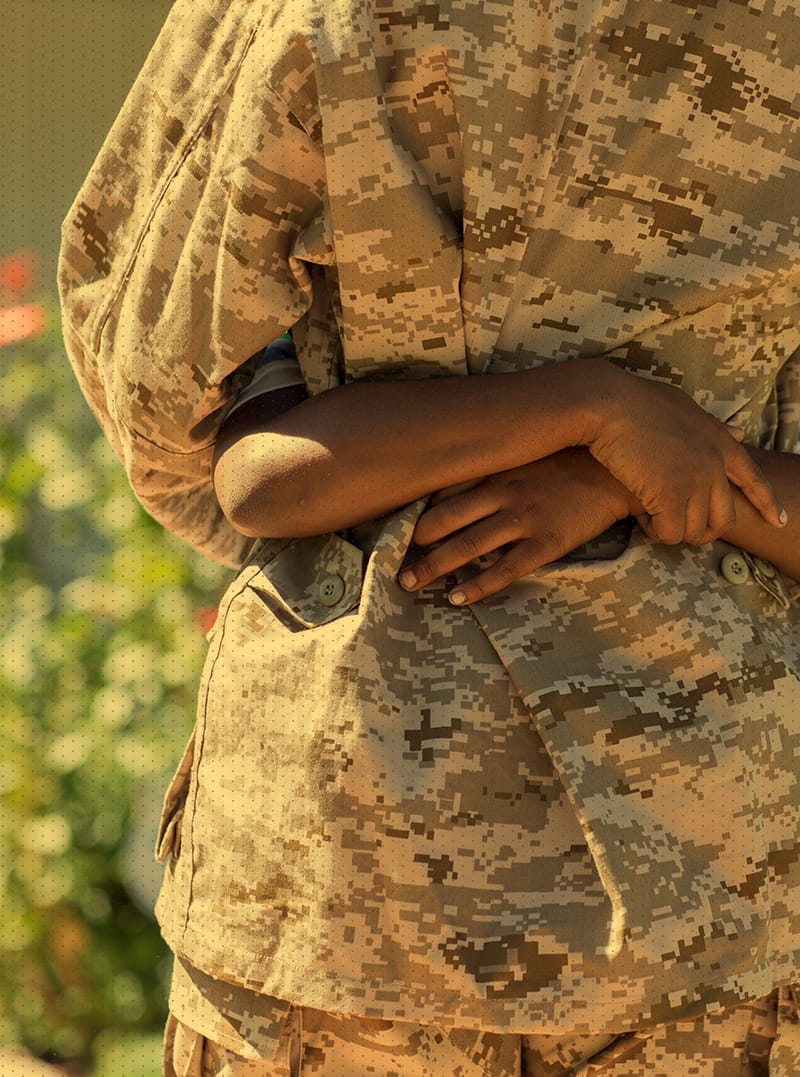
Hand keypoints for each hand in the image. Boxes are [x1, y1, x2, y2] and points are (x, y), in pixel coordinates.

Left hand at [399, 449, 638, 604]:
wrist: (622, 470)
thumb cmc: (570, 461)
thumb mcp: (528, 453)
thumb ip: (494, 465)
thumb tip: (453, 476)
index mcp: (496, 468)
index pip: (443, 491)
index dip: (415, 513)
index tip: (393, 531)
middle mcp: (503, 492)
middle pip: (445, 521)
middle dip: (416, 545)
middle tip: (395, 565)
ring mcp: (525, 517)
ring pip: (468, 546)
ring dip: (434, 567)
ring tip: (411, 583)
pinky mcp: (548, 542)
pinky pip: (505, 569)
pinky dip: (477, 585)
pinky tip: (457, 598)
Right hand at [585, 364, 785, 544]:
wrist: (609, 404)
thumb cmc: (637, 400)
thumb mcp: (685, 407)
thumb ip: (713, 426)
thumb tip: (739, 433)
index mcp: (720, 442)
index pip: (754, 479)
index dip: (767, 503)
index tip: (778, 522)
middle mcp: (713, 464)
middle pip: (725, 518)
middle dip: (706, 531)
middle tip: (682, 530)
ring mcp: (692, 482)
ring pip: (695, 531)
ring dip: (674, 530)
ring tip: (652, 517)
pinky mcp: (667, 497)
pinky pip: (669, 533)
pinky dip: (655, 531)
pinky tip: (641, 517)